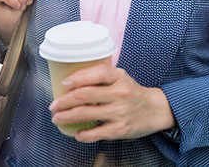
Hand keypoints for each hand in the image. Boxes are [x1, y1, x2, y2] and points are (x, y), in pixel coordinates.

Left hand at [48, 63, 175, 141]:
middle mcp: (119, 93)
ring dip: (67, 117)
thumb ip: (100, 76)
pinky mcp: (120, 129)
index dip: (77, 78)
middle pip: (85, 95)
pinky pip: (96, 133)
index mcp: (118, 77)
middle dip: (64, 101)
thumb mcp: (120, 77)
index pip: (96, 74)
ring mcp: (119, 112)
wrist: (154, 110)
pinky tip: (76, 132)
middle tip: (53, 105)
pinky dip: (83, 134)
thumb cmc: (131, 91)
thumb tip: (71, 81)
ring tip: (57, 118)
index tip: (63, 83)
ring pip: (86, 114)